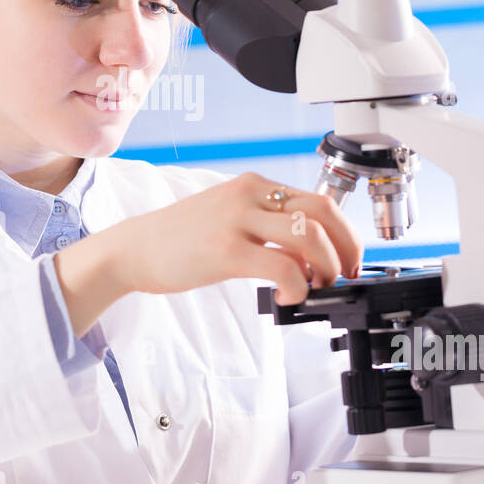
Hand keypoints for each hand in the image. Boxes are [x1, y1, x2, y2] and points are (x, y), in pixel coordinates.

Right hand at [109, 171, 364, 304]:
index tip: (349, 260)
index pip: (320, 200)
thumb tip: (310, 254)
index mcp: (254, 186)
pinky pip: (282, 267)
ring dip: (325, 268)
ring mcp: (237, 220)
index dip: (345, 234)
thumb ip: (267, 227)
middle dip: (346, 249)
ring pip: (309, 237)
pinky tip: (286, 296)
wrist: (134, 249)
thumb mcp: (230, 218)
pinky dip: (296, 286)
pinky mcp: (226, 250)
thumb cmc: (180, 239)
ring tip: (314, 288)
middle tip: (345, 276)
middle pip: (323, 213)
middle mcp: (249, 195)